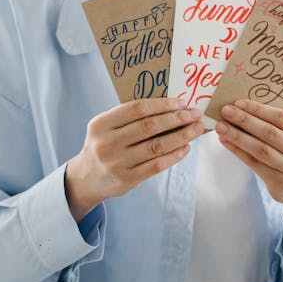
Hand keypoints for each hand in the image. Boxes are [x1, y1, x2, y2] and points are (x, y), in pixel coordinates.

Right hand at [65, 98, 203, 220]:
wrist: (86, 178)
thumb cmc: (104, 144)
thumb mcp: (106, 126)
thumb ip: (130, 117)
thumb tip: (170, 106)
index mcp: (101, 124)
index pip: (137, 109)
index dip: (162, 104)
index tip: (182, 101)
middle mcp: (107, 143)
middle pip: (149, 127)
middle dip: (177, 118)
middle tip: (195, 113)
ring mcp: (117, 163)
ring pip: (156, 147)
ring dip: (181, 136)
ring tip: (196, 129)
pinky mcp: (127, 180)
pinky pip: (156, 165)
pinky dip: (174, 155)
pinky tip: (186, 147)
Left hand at [215, 99, 282, 255]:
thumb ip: (281, 125)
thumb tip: (246, 107)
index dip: (260, 110)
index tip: (240, 102)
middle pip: (271, 134)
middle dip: (246, 120)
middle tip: (226, 111)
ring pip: (260, 150)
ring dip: (237, 136)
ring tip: (222, 126)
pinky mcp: (280, 186)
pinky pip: (254, 164)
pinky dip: (238, 151)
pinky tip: (226, 141)